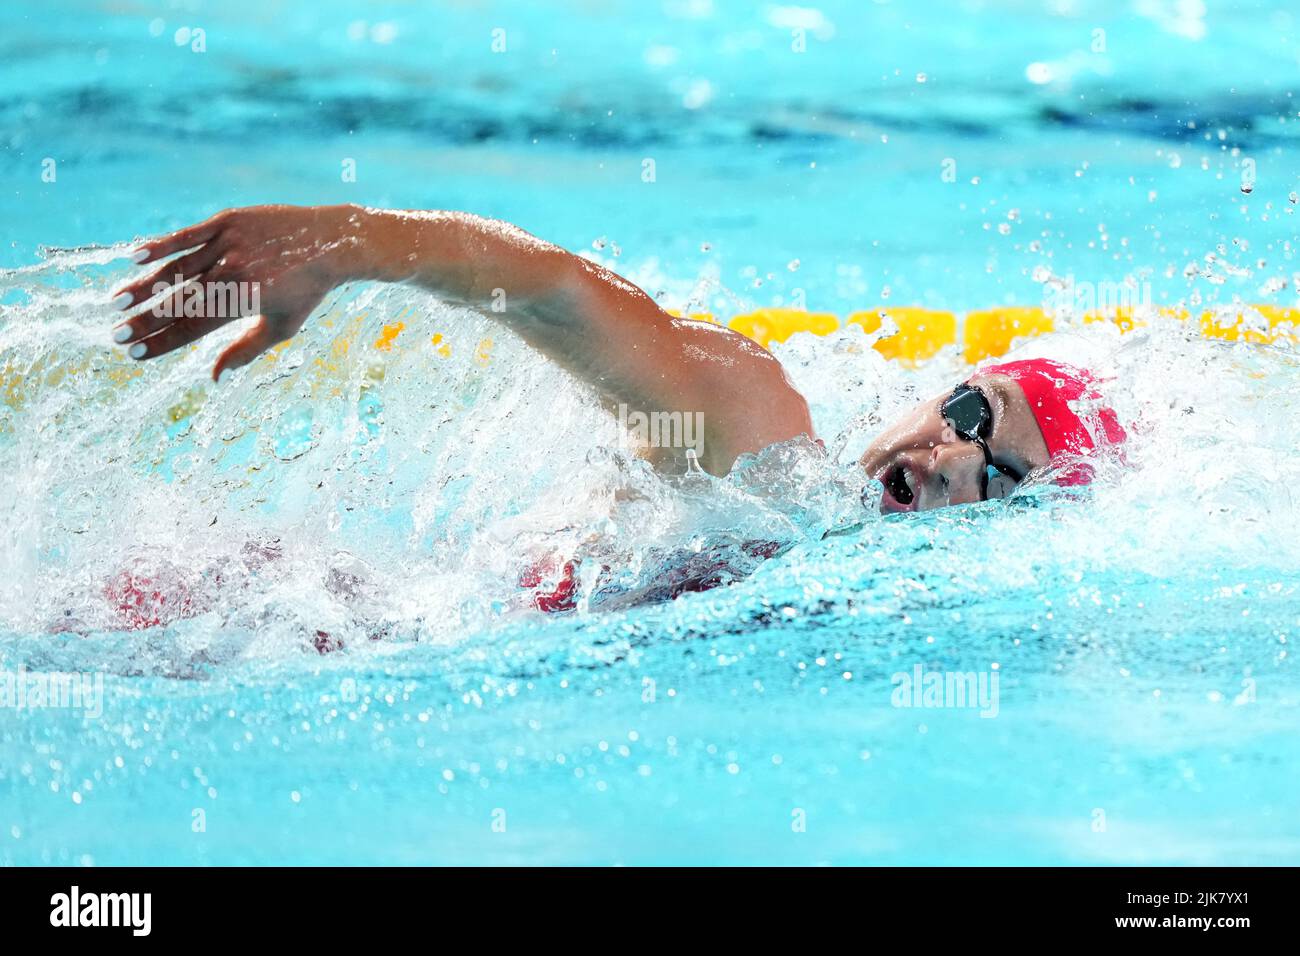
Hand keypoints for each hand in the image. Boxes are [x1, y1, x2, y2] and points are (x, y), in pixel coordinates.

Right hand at [111, 205, 356, 380]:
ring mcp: (230, 244)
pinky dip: (161, 246)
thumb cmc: (306, 291)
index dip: (163, 341)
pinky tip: (134, 258)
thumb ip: (245, 351)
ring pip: (177, 268)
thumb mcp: (281, 327)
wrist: (332, 242)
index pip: (194, 328)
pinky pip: (189, 234)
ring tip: (117, 303)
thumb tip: (215, 379)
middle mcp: (234, 273)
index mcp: (245, 303)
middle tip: (116, 335)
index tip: (135, 353)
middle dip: (145, 320)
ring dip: (144, 287)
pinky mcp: (229, 221)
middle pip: (179, 301)